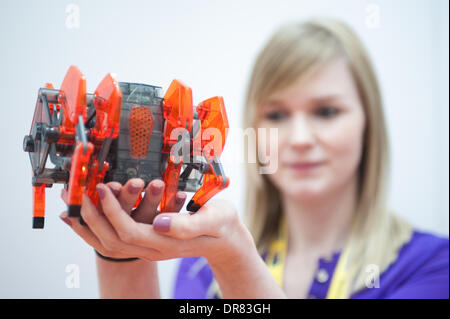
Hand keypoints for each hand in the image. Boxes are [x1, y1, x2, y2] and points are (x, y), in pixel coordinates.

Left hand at [61, 179, 255, 265]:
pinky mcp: (148, 241)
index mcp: (166, 243)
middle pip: (112, 239)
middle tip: (82, 192)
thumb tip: (160, 222)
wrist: (225, 239)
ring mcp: (149, 248)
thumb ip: (187, 224)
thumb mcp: (213, 220)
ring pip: (110, 243)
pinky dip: (96, 230)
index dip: (112, 211)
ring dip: (90, 223)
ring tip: (74, 204)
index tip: (102, 188)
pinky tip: (86, 218)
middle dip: (93, 216)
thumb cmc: (221, 226)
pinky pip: (115, 240)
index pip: (128, 231)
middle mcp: (153, 249)